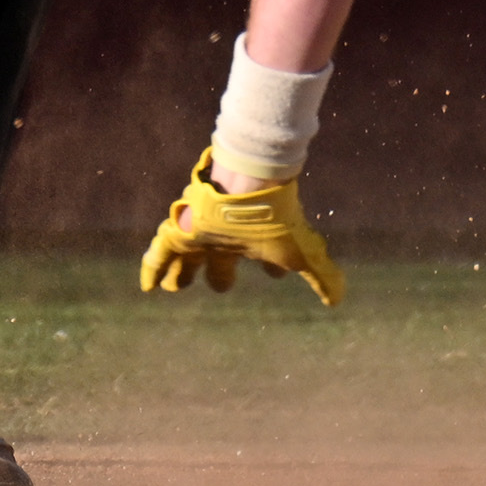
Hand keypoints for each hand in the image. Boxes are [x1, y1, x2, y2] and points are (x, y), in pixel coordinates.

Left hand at [139, 148, 346, 304]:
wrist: (249, 185)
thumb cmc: (275, 219)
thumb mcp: (300, 252)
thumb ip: (322, 276)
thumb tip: (338, 300)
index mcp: (255, 242)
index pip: (264, 257)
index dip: (271, 267)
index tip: (275, 274)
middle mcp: (228, 238)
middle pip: (223, 259)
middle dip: (222, 274)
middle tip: (223, 285)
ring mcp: (202, 234)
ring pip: (189, 256)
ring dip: (183, 272)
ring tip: (176, 286)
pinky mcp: (180, 231)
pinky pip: (161, 252)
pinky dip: (153, 268)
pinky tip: (146, 285)